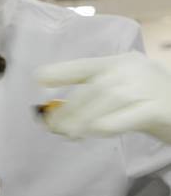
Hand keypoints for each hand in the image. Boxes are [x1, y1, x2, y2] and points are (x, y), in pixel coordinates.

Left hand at [36, 51, 170, 143]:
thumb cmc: (148, 102)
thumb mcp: (121, 93)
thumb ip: (95, 99)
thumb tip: (60, 117)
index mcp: (120, 62)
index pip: (86, 66)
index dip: (62, 71)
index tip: (38, 78)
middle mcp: (132, 70)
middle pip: (93, 88)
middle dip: (69, 108)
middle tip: (53, 125)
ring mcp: (146, 87)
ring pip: (107, 100)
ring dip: (84, 118)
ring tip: (69, 133)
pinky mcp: (157, 108)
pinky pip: (128, 117)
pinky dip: (108, 124)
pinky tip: (95, 132)